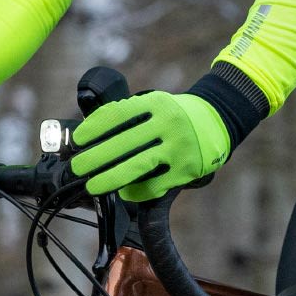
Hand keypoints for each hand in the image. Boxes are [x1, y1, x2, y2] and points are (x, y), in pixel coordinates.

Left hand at [70, 91, 230, 201]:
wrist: (217, 121)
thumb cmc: (175, 114)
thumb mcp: (155, 104)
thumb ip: (129, 115)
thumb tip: (90, 133)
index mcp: (156, 103)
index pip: (118, 114)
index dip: (94, 128)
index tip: (77, 140)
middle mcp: (169, 123)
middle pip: (124, 143)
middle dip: (96, 157)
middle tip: (77, 167)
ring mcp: (179, 147)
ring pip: (138, 166)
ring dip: (111, 177)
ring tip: (92, 185)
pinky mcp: (186, 169)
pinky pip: (155, 185)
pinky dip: (136, 191)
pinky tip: (124, 191)